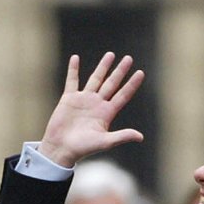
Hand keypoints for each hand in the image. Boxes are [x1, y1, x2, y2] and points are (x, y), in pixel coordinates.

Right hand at [37, 53, 145, 168]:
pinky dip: (73, 70)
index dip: (132, 84)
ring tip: (110, 55)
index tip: (140, 73)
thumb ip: (122, 136)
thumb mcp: (105, 142)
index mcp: (107, 113)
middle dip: (120, 71)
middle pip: (112, 83)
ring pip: (95, 79)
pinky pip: (72, 81)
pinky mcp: (69, 98)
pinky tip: (76, 58)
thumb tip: (141, 137)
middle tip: (129, 58)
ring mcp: (84, 100)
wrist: (62, 148)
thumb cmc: (84, 148)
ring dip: (103, 67)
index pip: (123, 95)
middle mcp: (97, 104)